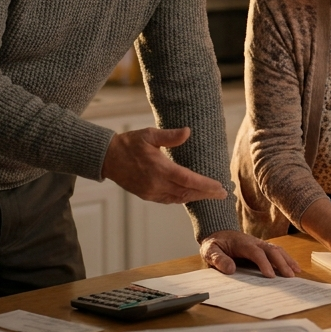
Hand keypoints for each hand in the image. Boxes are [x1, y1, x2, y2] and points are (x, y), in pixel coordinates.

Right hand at [101, 127, 226, 204]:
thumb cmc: (129, 144)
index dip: (206, 186)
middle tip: (223, 193)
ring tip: (211, 195)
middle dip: (207, 194)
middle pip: (187, 193)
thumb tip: (188, 131)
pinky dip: (183, 198)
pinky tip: (191, 195)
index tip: (220, 187)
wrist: (107, 158)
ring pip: (179, 198)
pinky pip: (169, 200)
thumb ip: (169, 136)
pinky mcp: (147, 195)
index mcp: (159, 169)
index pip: (188, 180)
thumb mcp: (149, 135)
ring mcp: (151, 192)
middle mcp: (156, 184)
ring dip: (196, 197)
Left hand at [200, 230, 299, 277]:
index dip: (264, 263)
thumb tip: (231, 270)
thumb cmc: (214, 244)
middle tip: (289, 277)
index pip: (256, 252)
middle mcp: (254, 242)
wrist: (217, 233)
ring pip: (277, 250)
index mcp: (242, 243)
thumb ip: (218, 259)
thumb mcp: (210, 251)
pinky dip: (286, 258)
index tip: (271, 276)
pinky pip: (276, 252)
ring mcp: (259, 244)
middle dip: (281, 262)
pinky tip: (293, 267)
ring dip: (287, 260)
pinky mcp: (262, 248)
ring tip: (295, 272)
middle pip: (271, 250)